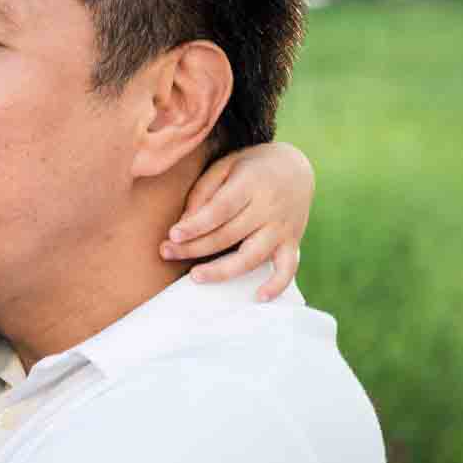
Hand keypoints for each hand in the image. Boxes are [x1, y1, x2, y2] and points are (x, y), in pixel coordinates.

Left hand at [161, 140, 313, 300]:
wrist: (296, 168)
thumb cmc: (251, 168)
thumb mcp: (226, 165)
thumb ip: (204, 191)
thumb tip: (184, 225)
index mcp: (251, 184)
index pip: (221, 209)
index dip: (196, 225)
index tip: (172, 235)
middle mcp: (270, 208)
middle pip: (229, 235)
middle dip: (195, 247)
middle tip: (166, 252)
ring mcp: (283, 228)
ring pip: (253, 256)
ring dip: (223, 271)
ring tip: (195, 276)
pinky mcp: (293, 242)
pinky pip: (288, 268)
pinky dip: (277, 285)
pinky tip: (258, 297)